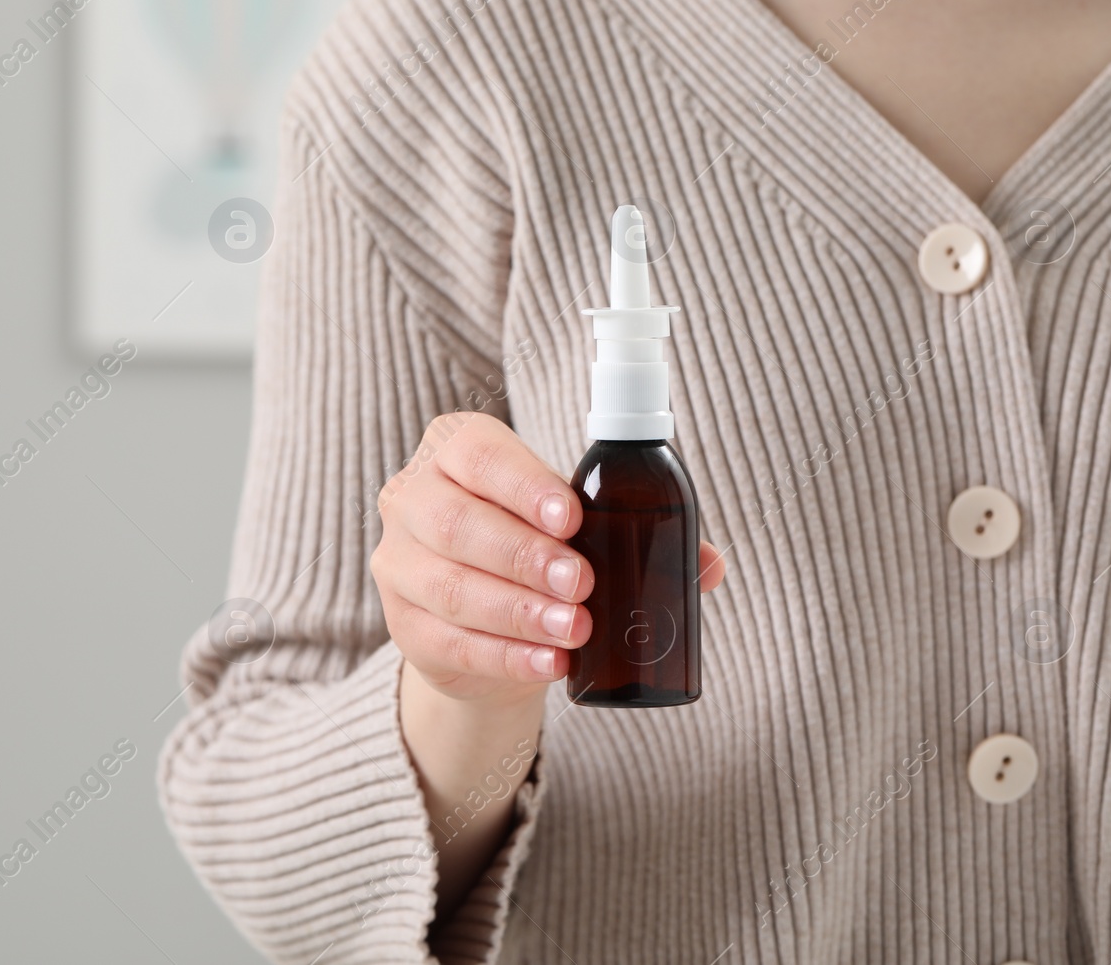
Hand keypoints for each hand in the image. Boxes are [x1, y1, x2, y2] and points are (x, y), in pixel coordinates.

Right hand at [373, 412, 725, 707]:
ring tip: (575, 629)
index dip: (523, 485)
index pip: (479, 454)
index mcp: (453, 448)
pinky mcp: (404, 625)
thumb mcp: (577, 526)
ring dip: (519, 611)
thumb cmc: (536, 547)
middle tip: (583, 584)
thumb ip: (638, 532)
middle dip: (525, 555)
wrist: (484, 617)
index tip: (571, 517)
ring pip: (452, 586)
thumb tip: (712, 562)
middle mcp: (412, 497)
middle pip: (457, 523)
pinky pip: (450, 642)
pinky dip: (506, 656)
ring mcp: (398, 563)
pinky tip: (549, 663)